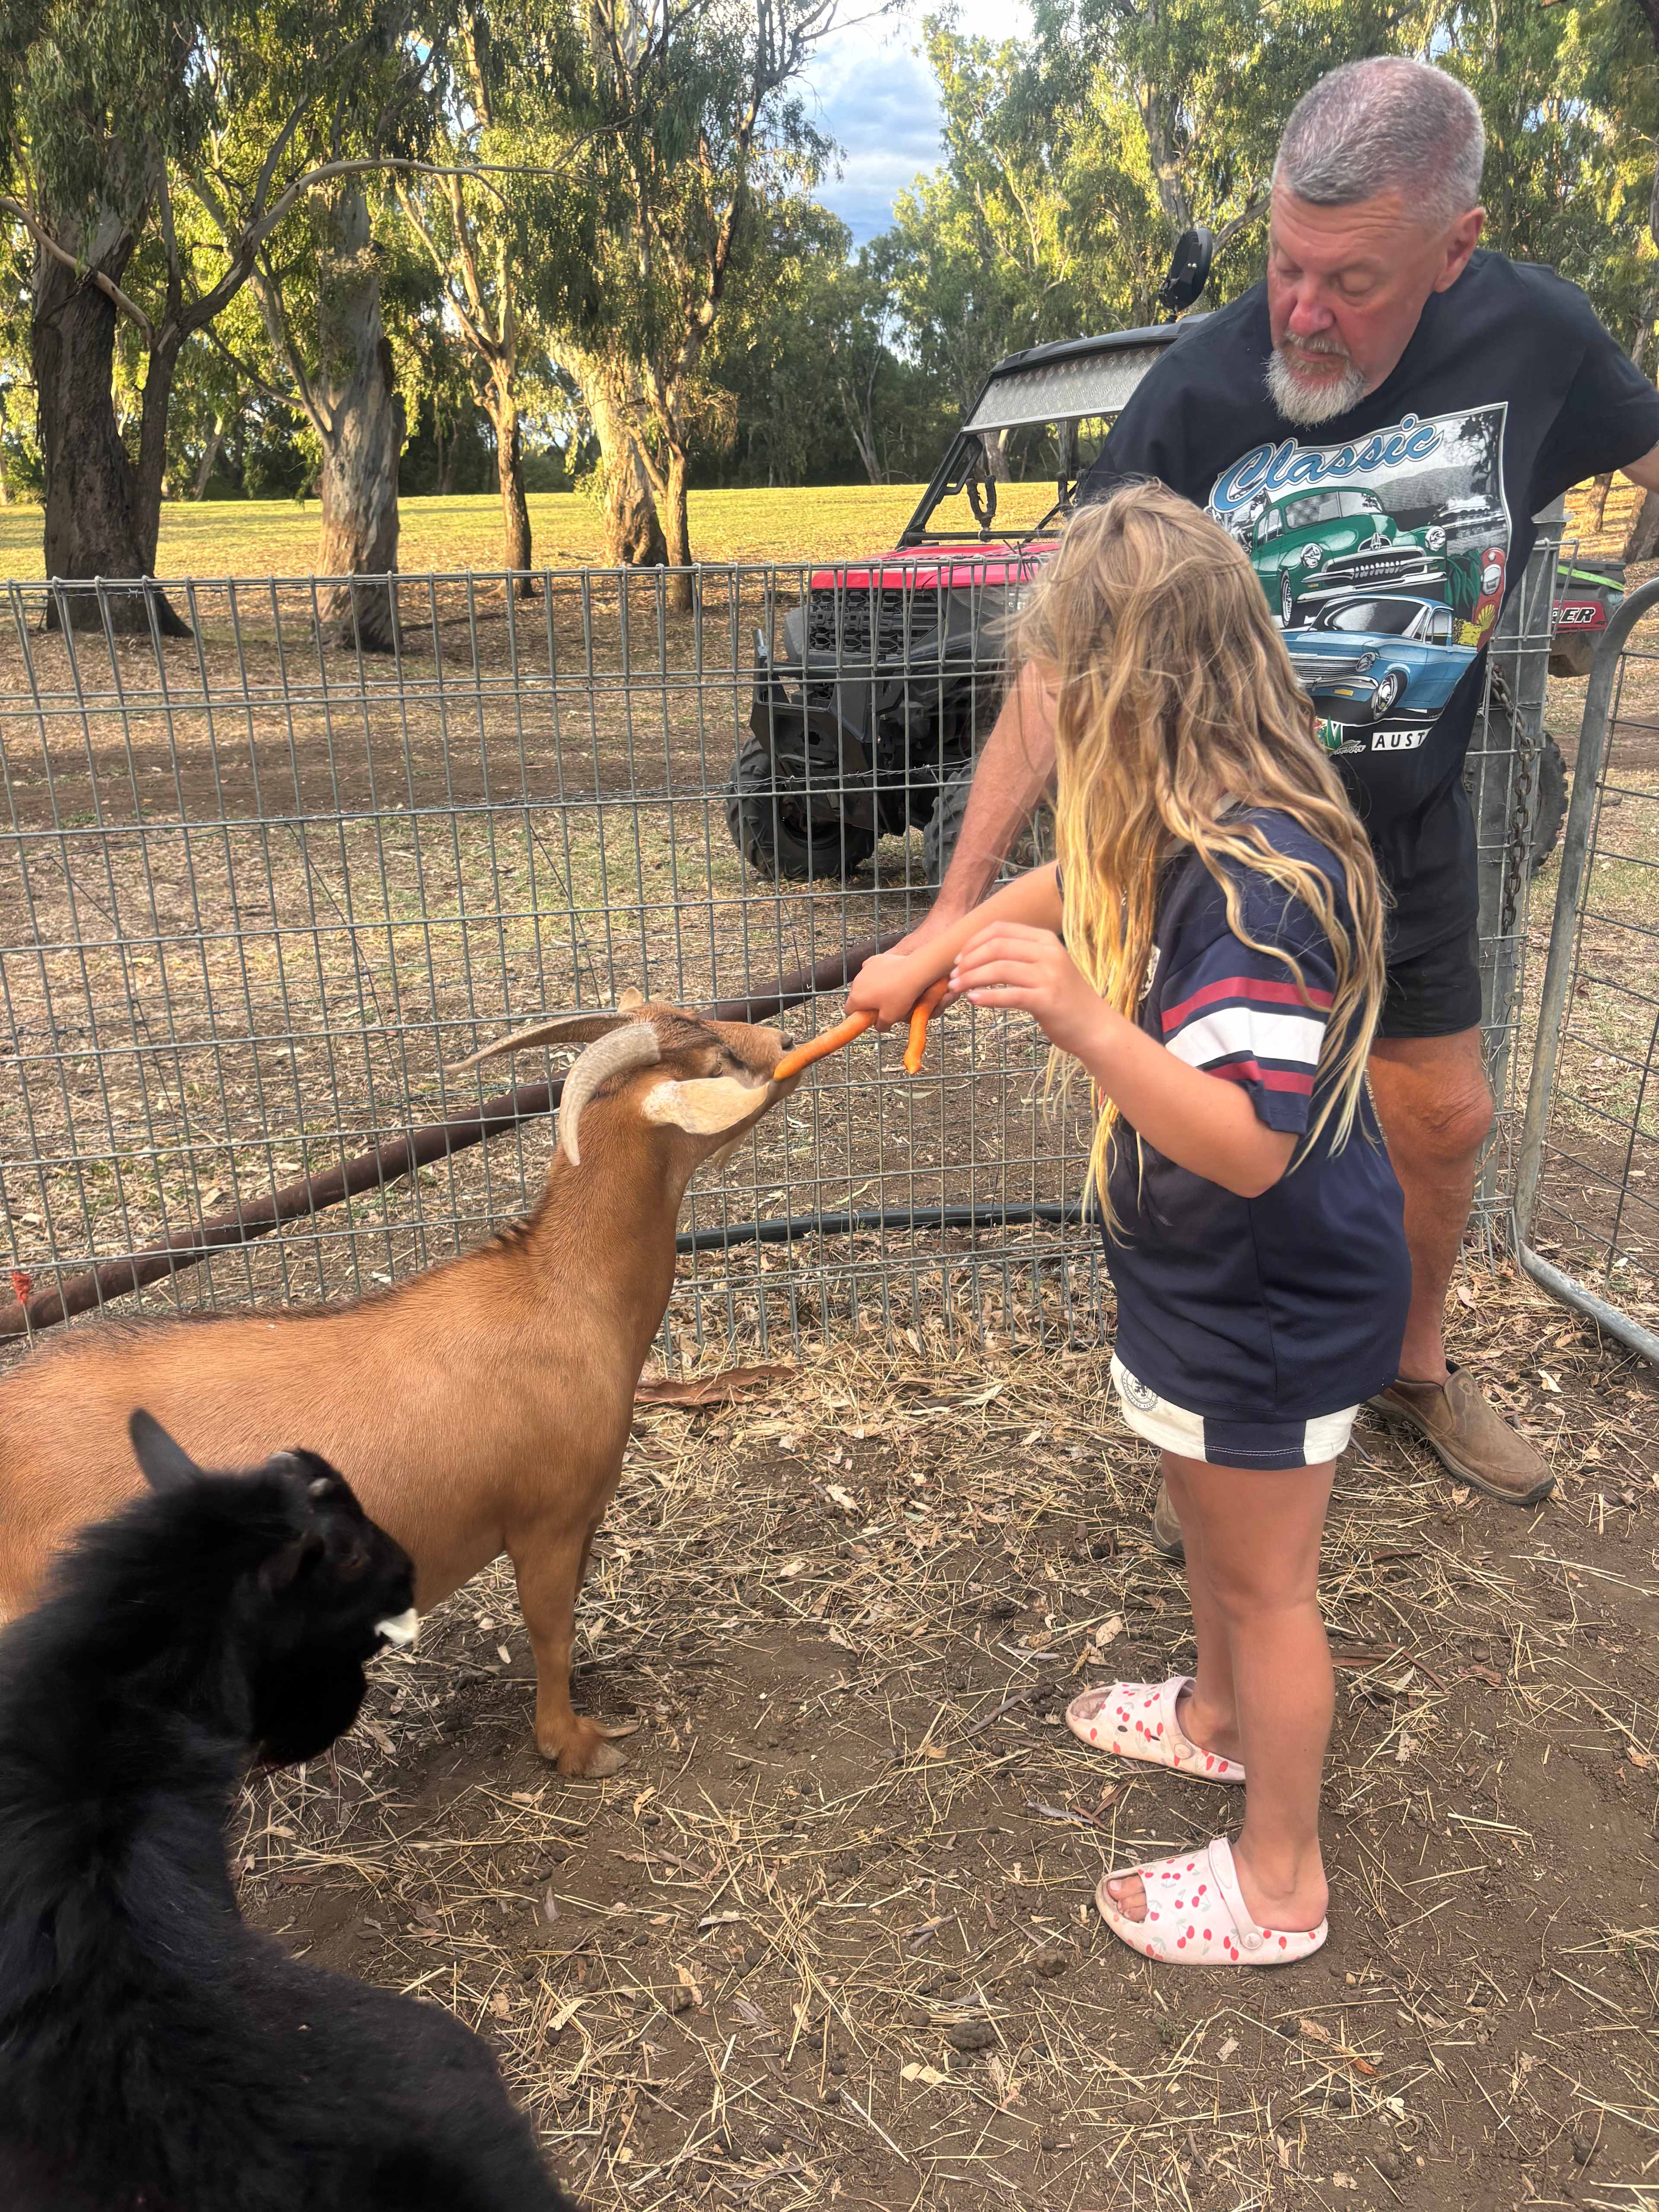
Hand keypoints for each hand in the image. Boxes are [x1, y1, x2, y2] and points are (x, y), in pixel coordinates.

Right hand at [845, 949, 955, 1028]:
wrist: (913, 972)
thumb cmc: (901, 995)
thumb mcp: (891, 1017)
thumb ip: (881, 1025)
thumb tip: (879, 1026)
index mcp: (857, 998)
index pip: (849, 1010)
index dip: (858, 1015)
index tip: (869, 1016)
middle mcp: (856, 982)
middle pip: (856, 996)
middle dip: (866, 1001)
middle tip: (882, 1006)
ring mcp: (865, 969)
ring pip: (863, 982)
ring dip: (871, 988)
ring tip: (888, 991)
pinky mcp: (874, 960)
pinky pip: (871, 970)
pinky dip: (876, 974)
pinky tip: (888, 978)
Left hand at [950, 923, 1112, 1061]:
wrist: (1095, 1026)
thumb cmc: (1065, 999)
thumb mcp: (1046, 967)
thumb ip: (1020, 956)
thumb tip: (978, 954)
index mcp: (1045, 940)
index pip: (1000, 930)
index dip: (973, 942)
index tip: (958, 958)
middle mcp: (1048, 953)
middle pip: (996, 946)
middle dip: (968, 960)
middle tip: (953, 975)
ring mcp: (1049, 976)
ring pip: (998, 969)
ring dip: (971, 978)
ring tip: (956, 988)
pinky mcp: (1047, 1000)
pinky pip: (1009, 995)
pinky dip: (987, 997)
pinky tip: (973, 1001)